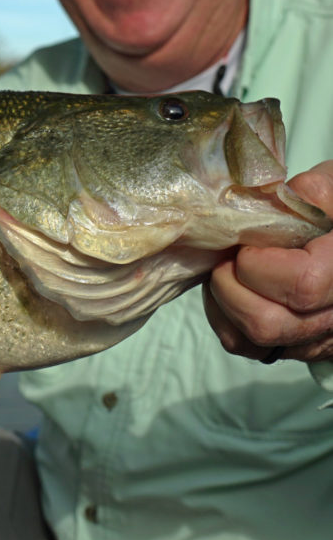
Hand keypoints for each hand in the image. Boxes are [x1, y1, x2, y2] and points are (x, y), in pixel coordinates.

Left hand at [205, 161, 332, 362]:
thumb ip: (307, 193)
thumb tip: (263, 199)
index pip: (301, 285)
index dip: (258, 264)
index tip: (248, 244)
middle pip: (266, 323)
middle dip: (230, 285)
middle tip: (230, 257)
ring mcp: (318, 336)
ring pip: (251, 340)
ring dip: (222, 302)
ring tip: (229, 270)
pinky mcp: (297, 346)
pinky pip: (246, 346)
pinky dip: (224, 317)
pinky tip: (232, 288)